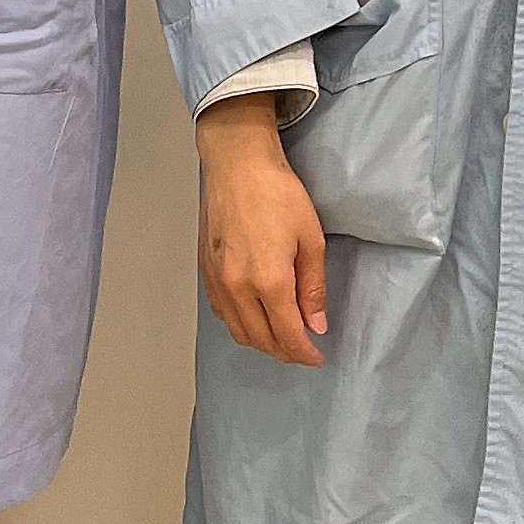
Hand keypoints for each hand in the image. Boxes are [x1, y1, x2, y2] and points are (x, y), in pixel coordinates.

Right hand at [197, 94, 327, 366]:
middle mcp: (237, 287)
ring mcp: (217, 280)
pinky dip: (239, 324)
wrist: (236, 165)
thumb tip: (315, 324)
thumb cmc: (278, 194)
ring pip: (237, 330)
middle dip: (284, 352)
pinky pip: (221, 312)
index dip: (304, 353)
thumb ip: (313, 287)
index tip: (317, 358)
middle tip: (303, 350)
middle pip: (260, 339)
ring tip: (281, 337)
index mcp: (268, 281)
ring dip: (261, 342)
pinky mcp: (205, 270)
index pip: (287, 335)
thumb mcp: (310, 239)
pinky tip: (254, 316)